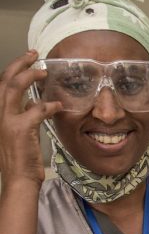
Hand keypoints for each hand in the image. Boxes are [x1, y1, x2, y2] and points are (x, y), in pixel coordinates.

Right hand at [0, 50, 60, 188]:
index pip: (3, 85)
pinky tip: (58, 106)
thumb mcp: (21, 133)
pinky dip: (48, 106)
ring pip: (14, 88)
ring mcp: (7, 121)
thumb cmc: (22, 159)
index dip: (15, 69)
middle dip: (20, 63)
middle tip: (35, 54)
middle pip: (5, 80)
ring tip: (43, 71)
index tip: (29, 60)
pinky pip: (35, 110)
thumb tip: (35, 104)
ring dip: (29, 76)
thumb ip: (25, 117)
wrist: (19, 179)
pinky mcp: (20, 130)